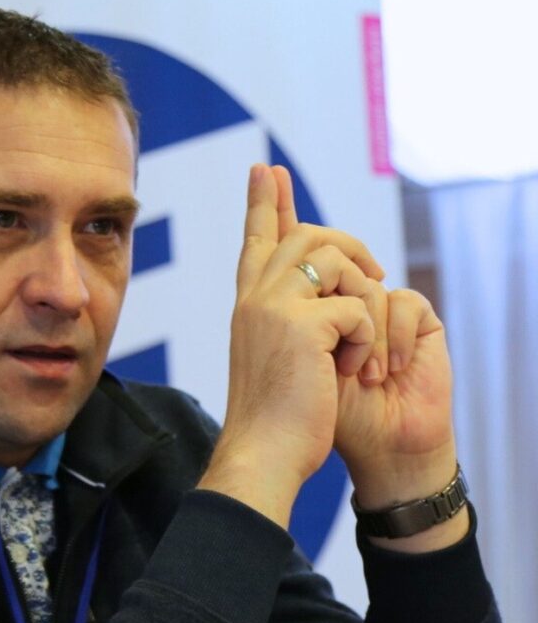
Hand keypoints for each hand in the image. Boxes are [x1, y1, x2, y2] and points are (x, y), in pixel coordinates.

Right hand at [199, 164, 384, 527]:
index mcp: (247, 306)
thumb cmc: (274, 418)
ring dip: (364, 297)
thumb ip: (291, 323)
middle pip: (307, 235)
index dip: (264, 204)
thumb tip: (326, 302)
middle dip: (351, 247)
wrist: (263, 452)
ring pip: (335, 258)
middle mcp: (254, 297)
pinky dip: (366, 338)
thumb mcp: (277, 359)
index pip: (257, 241)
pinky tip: (352, 368)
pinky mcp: (301, 325)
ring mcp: (273, 306)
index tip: (264, 170)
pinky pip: (357, 305)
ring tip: (359, 341)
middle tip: (375, 275)